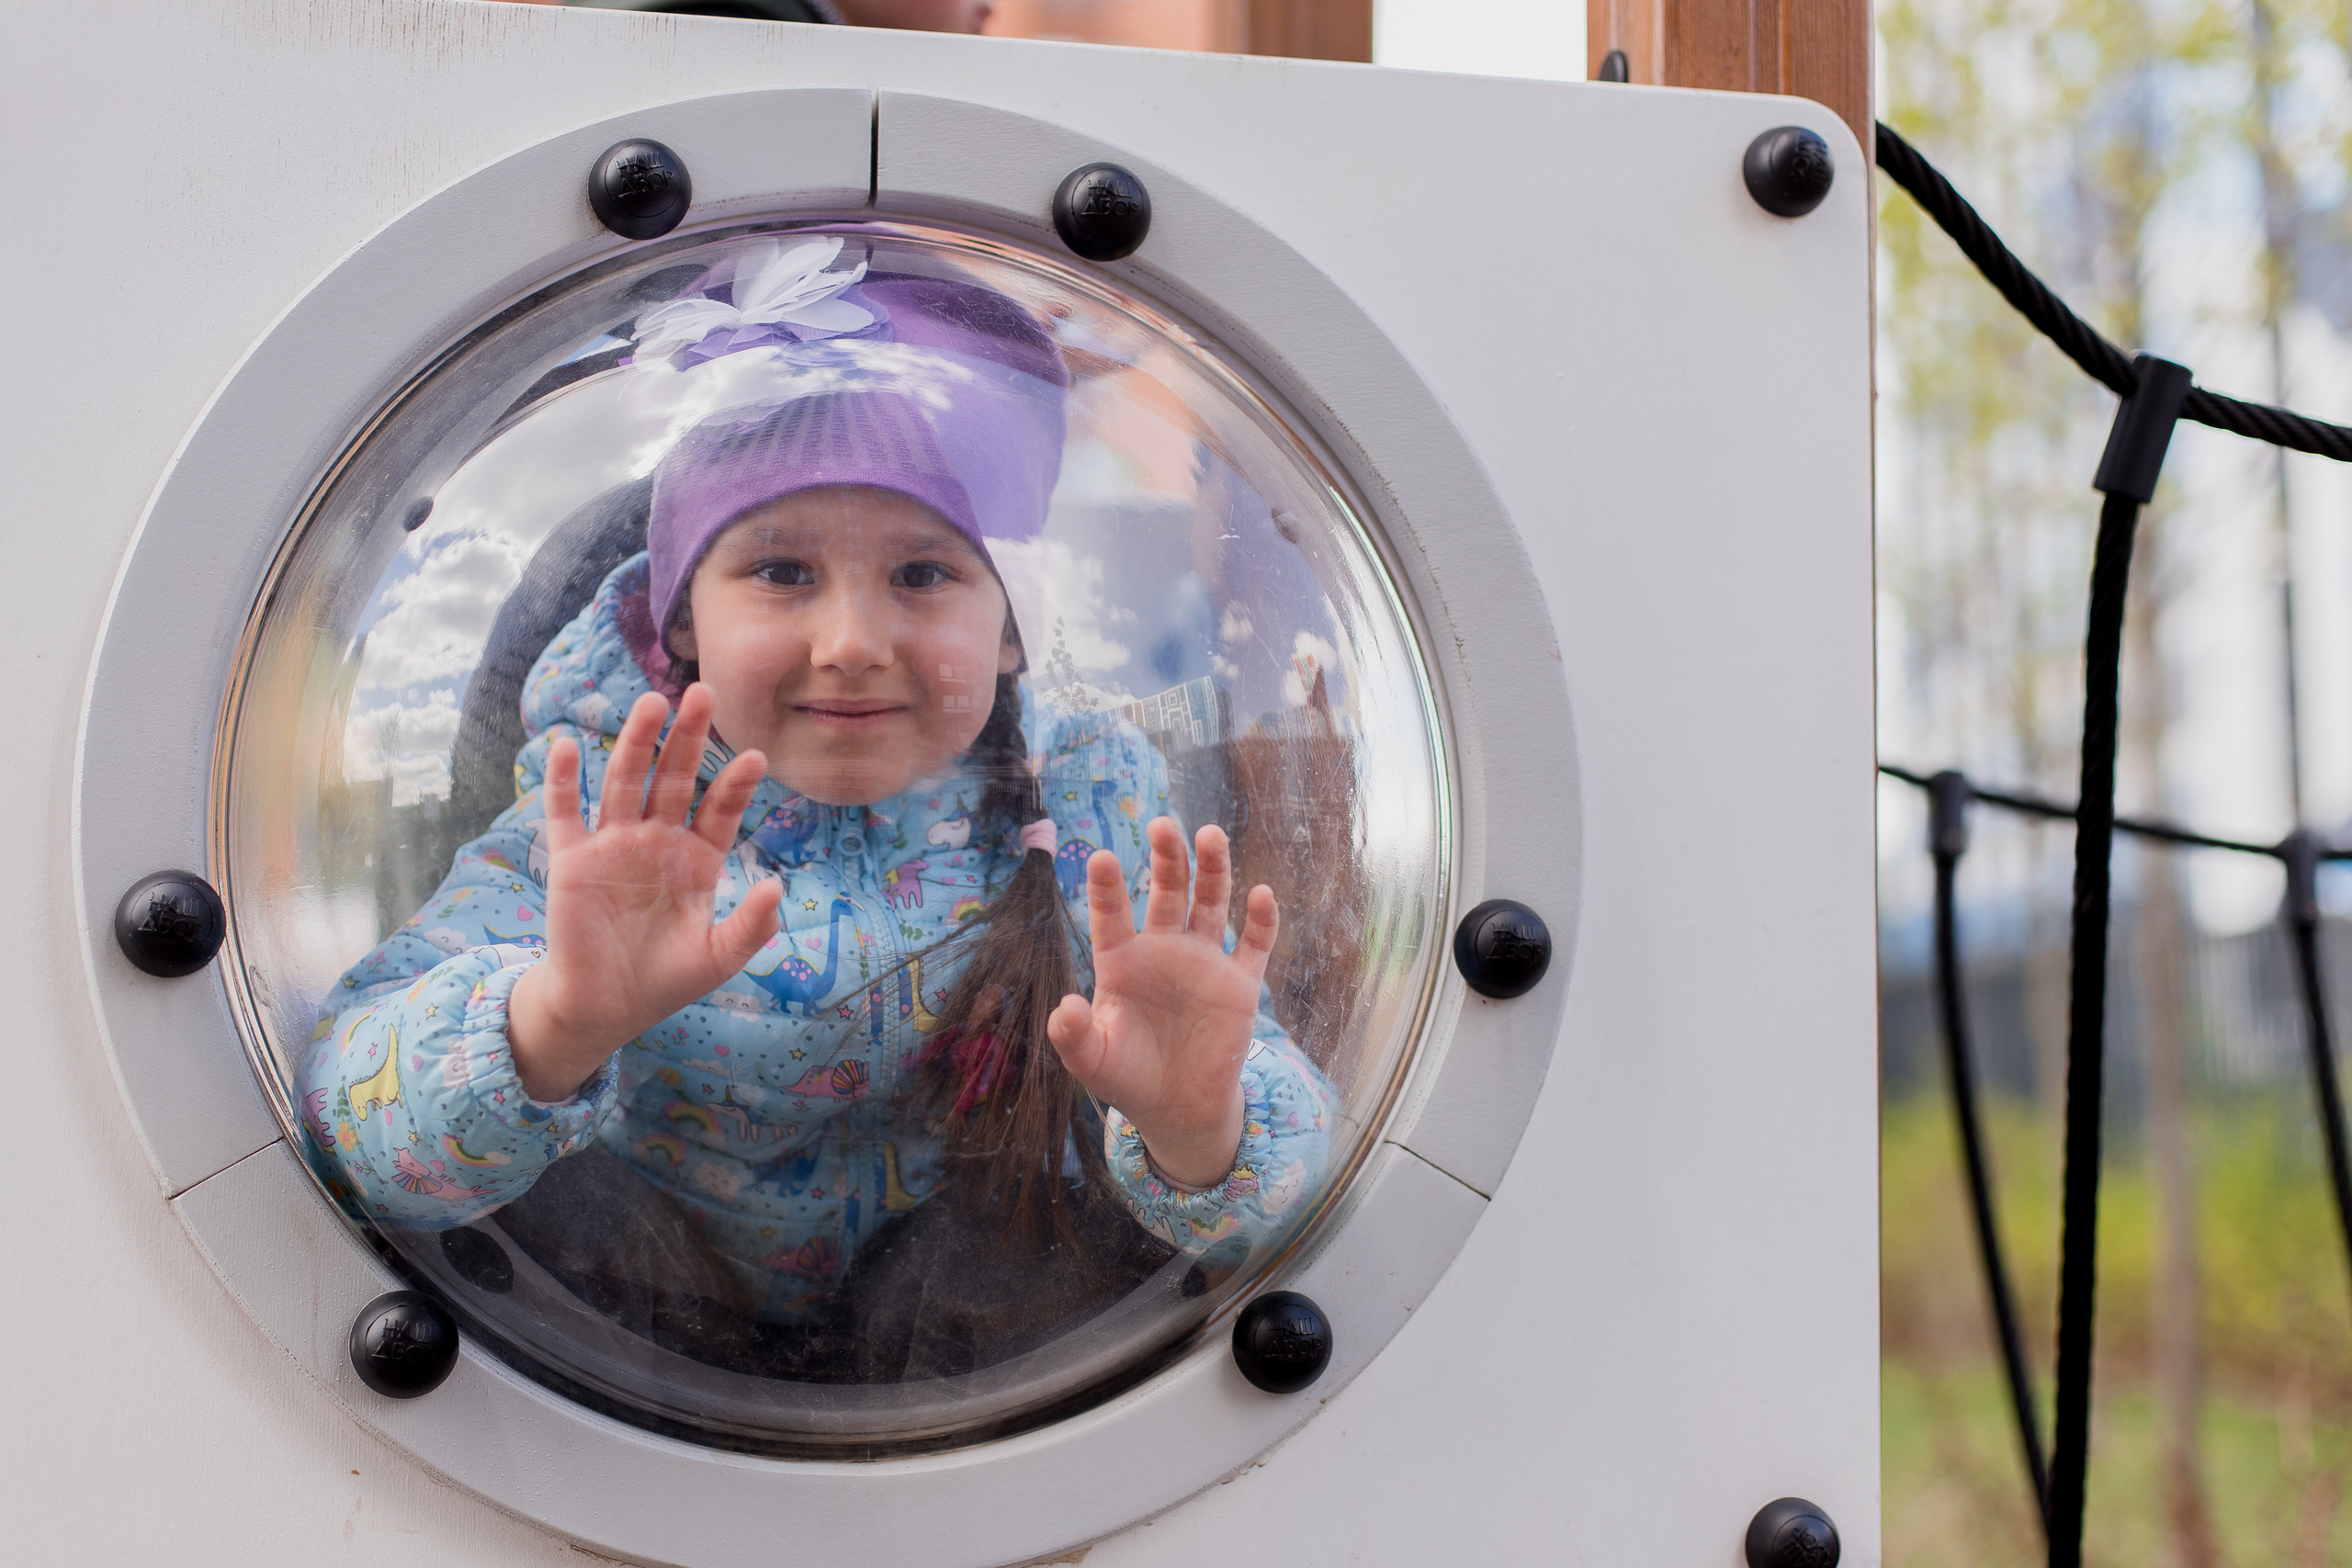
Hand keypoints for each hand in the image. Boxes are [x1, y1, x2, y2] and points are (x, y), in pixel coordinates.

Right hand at [506, 685, 781, 1100]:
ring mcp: (613, 845)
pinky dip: (563, 780)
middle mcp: (657, 841)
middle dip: (688, 738)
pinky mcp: (572, 859)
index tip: (755, 757)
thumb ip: (751, 925)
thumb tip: (777, 887)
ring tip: (651, 703)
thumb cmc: (666, 979)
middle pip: (674, 778)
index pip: (720, 809)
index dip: (735, 784)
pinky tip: (567, 745)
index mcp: (698, 859)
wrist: (606, 1006)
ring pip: (625, 782)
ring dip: (636, 742)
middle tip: (703, 692)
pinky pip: (565, 812)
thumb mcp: (719, 957)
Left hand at [1045, 817, 1277, 1187]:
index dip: (1107, 888)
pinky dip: (1261, 920)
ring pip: (1210, 904)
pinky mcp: (1239, 984)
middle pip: (1167, 893)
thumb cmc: (1128, 1077)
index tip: (1101, 858)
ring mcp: (1204, 962)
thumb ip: (1073, 1036)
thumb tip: (1063, 1007)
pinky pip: (1254, 945)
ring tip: (1209, 835)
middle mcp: (1163, 950)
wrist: (1179, 1107)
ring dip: (1212, 869)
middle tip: (1163, 824)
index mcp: (1122, 962)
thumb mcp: (1092, 1062)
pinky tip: (1262, 895)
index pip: (1111, 915)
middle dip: (1167, 859)